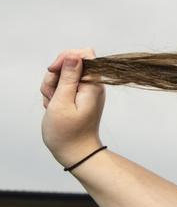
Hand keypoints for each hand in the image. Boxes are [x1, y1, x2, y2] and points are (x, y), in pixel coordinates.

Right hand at [40, 48, 106, 167]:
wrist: (75, 152)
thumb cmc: (67, 132)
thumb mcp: (62, 102)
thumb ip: (68, 77)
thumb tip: (74, 55)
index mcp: (93, 84)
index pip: (84, 54)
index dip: (65, 58)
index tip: (53, 71)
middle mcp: (93, 84)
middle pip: (69, 64)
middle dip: (54, 77)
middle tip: (53, 96)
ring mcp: (85, 90)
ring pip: (62, 76)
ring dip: (52, 88)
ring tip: (53, 105)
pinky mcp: (78, 96)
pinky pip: (62, 87)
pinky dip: (54, 95)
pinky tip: (54, 107)